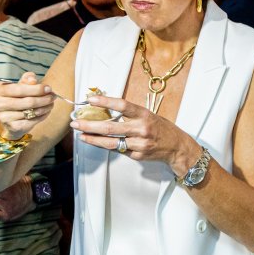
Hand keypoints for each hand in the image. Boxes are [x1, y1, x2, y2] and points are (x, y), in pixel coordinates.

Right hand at [0, 72, 55, 138]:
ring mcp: (4, 117)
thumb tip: (33, 80)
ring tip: (51, 103)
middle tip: (53, 96)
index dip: (36, 89)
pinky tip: (46, 111)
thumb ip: (27, 79)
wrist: (10, 119)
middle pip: (27, 101)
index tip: (48, 88)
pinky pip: (33, 120)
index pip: (18, 89)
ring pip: (32, 111)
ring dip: (45, 107)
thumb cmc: (16, 97)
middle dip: (43, 99)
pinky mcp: (13, 127)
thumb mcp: (20, 85)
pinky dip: (43, 115)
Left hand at [69, 94, 192, 166]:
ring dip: (93, 139)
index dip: (105, 102)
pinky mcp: (138, 155)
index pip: (122, 106)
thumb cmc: (161, 128)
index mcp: (144, 115)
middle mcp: (142, 129)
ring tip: (81, 135)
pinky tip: (96, 142)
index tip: (90, 100)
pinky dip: (106, 146)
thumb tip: (106, 110)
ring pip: (111, 142)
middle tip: (76, 123)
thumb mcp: (148, 115)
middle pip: (111, 127)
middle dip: (90, 125)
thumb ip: (130, 114)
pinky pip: (118, 150)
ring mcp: (140, 143)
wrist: (177, 147)